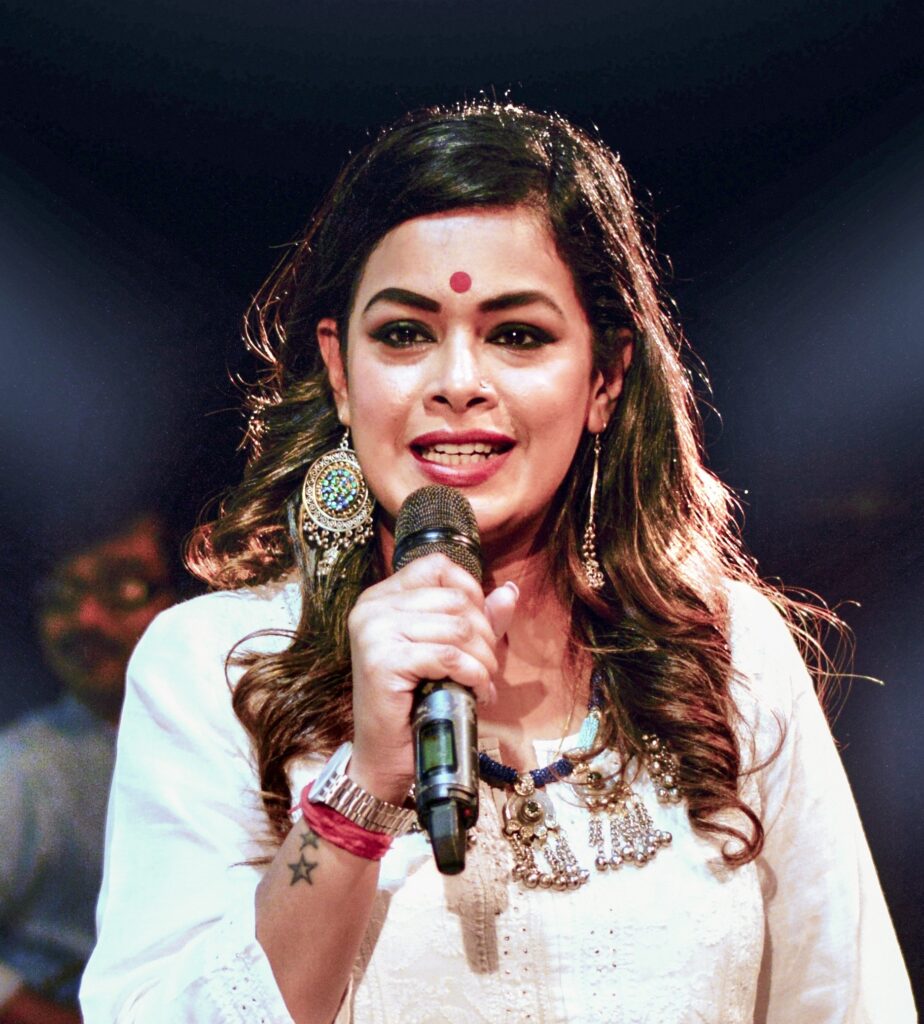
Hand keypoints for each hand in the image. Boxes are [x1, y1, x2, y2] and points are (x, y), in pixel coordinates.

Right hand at [347, 553, 516, 803]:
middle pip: (454, 599)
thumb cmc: (416, 701)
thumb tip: (511, 590)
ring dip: (483, 660)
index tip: (480, 628)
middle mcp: (370, 607)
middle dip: (484, 635)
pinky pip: (448, 656)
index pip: (437, 566)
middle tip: (486, 667)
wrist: (386, 755)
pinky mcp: (382, 660)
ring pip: (457, 628)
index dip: (470, 592)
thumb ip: (478, 618)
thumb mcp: (450, 650)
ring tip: (482, 682)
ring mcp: (373, 632)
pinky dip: (474, 675)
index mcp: (381, 596)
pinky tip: (477, 693)